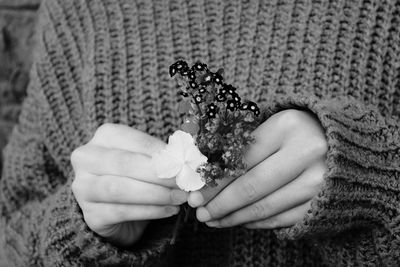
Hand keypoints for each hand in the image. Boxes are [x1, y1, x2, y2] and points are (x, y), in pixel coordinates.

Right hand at [71, 124, 187, 246]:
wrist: (116, 210)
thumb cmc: (136, 176)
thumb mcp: (148, 161)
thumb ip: (164, 158)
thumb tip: (189, 162)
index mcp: (105, 136)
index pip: (137, 142)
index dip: (164, 154)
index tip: (186, 164)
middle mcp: (87, 158)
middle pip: (126, 163)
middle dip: (160, 174)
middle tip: (184, 183)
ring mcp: (83, 187)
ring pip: (120, 189)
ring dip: (156, 194)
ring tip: (180, 198)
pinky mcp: (90, 214)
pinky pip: (121, 211)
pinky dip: (150, 211)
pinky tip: (169, 211)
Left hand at [188, 110, 327, 228]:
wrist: (348, 145)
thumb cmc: (300, 131)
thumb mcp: (272, 125)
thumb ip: (241, 144)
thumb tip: (206, 171)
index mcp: (287, 126)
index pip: (240, 159)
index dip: (214, 181)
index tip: (194, 193)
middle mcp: (306, 153)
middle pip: (250, 187)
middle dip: (219, 203)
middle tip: (199, 212)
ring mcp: (318, 182)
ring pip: (264, 207)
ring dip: (233, 217)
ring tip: (212, 220)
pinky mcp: (322, 203)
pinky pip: (280, 219)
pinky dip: (255, 222)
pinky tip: (238, 221)